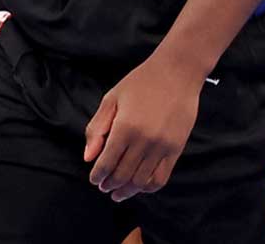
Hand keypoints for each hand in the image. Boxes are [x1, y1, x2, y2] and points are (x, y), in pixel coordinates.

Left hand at [84, 52, 205, 201]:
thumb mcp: (112, 99)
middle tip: (104, 187)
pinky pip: (161, 177)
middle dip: (110, 184)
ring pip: (141, 181)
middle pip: (123, 174)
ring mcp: (162, 146)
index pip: (106, 162)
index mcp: (124, 127)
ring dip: (128, 190)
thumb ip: (97, 128)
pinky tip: (140, 187)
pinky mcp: (176, 148)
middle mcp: (144, 140)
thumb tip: (88, 157)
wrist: (176, 72)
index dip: (98, 175)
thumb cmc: (141, 82)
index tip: (94, 180)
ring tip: (119, 192)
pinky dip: (149, 187)